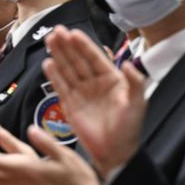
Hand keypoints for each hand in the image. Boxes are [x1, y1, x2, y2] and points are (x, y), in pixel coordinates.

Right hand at [43, 26, 145, 178]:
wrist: (115, 152)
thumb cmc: (129, 129)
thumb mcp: (137, 104)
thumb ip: (135, 83)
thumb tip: (129, 64)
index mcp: (111, 79)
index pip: (95, 57)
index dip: (84, 45)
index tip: (73, 33)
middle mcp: (94, 83)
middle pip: (77, 60)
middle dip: (67, 45)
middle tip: (56, 31)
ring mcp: (81, 93)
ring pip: (67, 69)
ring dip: (58, 55)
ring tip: (49, 41)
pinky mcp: (70, 105)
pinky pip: (60, 86)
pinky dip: (54, 75)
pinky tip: (48, 63)